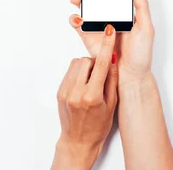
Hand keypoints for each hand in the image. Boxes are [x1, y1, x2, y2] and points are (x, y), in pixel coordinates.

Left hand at [52, 24, 118, 169]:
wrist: (78, 141)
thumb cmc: (98, 126)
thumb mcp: (112, 104)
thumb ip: (112, 79)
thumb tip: (113, 58)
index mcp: (92, 96)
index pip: (101, 64)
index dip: (107, 46)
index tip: (110, 32)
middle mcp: (76, 93)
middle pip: (86, 61)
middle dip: (95, 62)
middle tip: (101, 73)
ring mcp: (65, 92)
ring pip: (76, 64)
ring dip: (86, 67)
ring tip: (92, 81)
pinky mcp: (59, 92)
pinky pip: (70, 72)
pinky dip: (78, 73)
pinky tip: (84, 85)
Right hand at [68, 0, 154, 85]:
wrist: (130, 77)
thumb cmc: (141, 54)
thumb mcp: (146, 27)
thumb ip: (141, 6)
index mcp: (122, 9)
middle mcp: (108, 14)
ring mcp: (97, 24)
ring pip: (83, 6)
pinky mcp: (88, 36)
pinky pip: (77, 24)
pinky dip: (74, 18)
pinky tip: (78, 18)